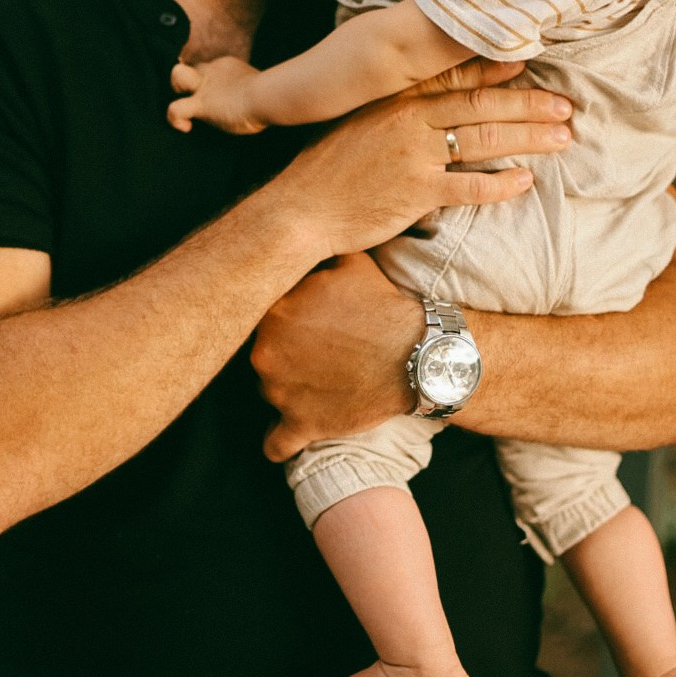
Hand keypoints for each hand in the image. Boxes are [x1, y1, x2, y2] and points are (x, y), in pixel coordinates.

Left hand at [167, 56, 265, 134]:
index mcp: (226, 67)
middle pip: (190, 66)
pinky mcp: (201, 104)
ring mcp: (205, 87)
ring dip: (175, 90)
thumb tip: (251, 105)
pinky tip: (185, 127)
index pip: (207, 69)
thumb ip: (246, 91)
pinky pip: (175, 109)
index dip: (206, 82)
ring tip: (186, 109)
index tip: (216, 98)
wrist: (268, 96)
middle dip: (185, 80)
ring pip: (177, 76)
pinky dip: (175, 120)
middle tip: (193, 97)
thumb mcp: (257, 87)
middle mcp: (213, 72)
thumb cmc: (271, 95)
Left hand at [253, 253, 420, 460]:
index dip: (280, 313)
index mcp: (273, 311)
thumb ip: (317, 249)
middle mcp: (265, 353)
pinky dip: (279, 439)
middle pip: (262, 351)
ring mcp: (280, 394)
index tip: (302, 317)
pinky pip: (275, 444)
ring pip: (267, 390)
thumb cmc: (384, 307)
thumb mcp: (350, 262)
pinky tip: (287, 429)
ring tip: (321, 375)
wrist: (417, 356)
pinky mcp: (301, 426)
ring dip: (286, 385)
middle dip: (283, 349)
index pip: (258, 311)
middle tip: (315, 346)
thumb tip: (300, 233)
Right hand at [275, 56, 571, 261]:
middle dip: (527, 103)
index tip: (526, 62)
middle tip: (564, 105)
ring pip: (483, 138)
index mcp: (393, 99)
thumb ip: (390, 109)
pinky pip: (468, 186)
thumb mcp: (354, 123)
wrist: (297, 209)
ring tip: (562, 137)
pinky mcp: (415, 191)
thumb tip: (424, 103)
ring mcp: (412, 154)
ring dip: (528, 137)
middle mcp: (407, 119)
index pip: (452, 77)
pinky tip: (524, 181)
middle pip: (479, 104)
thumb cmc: (324, 169)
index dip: (493, 68)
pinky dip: (500, 184)